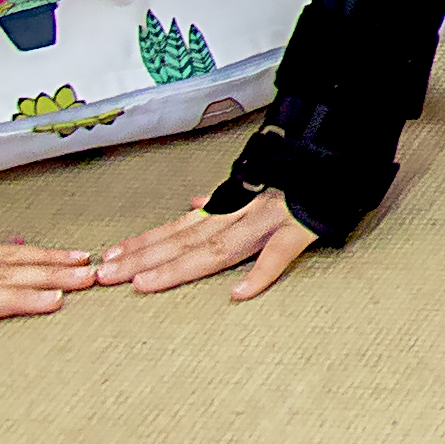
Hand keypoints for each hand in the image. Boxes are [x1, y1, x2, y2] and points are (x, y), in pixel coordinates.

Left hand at [110, 186, 321, 303]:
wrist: (338, 150)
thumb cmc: (299, 168)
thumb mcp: (256, 176)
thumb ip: (223, 196)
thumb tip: (192, 206)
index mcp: (233, 204)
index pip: (180, 228)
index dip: (145, 243)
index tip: (112, 257)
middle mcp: (243, 211)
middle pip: (187, 240)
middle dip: (144, 259)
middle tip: (106, 276)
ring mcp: (270, 219)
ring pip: (218, 246)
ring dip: (178, 266)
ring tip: (144, 283)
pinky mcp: (302, 227)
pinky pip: (280, 253)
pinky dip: (260, 273)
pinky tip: (238, 293)